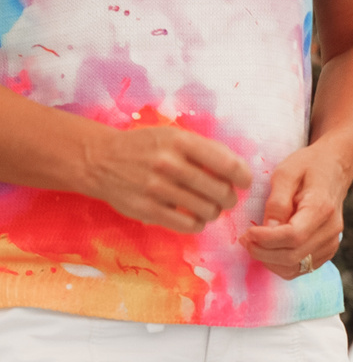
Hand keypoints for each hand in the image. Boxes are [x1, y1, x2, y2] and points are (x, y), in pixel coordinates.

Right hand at [81, 124, 251, 233]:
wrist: (99, 159)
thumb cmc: (147, 148)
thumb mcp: (175, 137)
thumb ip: (207, 150)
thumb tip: (241, 172)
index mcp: (181, 142)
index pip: (229, 165)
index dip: (243, 178)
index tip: (243, 183)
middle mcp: (169, 163)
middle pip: (220, 191)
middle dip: (229, 198)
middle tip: (226, 199)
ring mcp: (156, 187)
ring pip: (206, 210)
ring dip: (214, 212)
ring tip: (209, 208)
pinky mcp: (146, 209)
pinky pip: (187, 225)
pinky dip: (197, 224)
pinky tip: (194, 218)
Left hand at [241, 144, 352, 282]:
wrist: (334, 169)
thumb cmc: (308, 167)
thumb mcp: (286, 173)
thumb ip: (277, 201)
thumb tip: (268, 228)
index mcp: (322, 208)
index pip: (293, 236)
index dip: (266, 240)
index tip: (246, 233)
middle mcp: (331, 229)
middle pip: (293, 256)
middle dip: (262, 252)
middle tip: (244, 239)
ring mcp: (332, 242)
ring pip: (296, 267)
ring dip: (269, 261)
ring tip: (255, 244)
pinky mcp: (327, 250)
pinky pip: (301, 268)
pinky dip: (280, 265)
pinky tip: (270, 249)